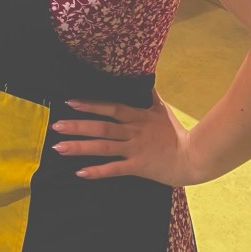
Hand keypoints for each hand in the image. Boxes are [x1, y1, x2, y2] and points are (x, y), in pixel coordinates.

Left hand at [50, 91, 196, 185]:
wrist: (195, 157)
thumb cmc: (177, 133)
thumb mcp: (162, 109)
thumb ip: (150, 95)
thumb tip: (145, 79)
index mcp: (137, 117)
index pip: (110, 108)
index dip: (90, 104)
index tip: (70, 102)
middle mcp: (132, 132)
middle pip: (101, 128)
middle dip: (77, 126)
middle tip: (55, 126)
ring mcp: (134, 150)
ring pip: (103, 148)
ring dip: (80, 147)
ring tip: (59, 147)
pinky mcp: (138, 167)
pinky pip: (114, 169)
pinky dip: (97, 171)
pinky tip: (80, 172)